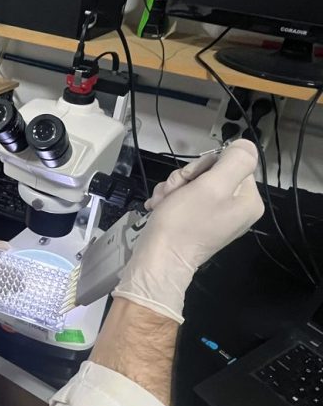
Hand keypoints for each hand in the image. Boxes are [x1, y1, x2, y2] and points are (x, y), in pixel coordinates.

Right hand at [113, 139, 263, 322]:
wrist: (157, 260)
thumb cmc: (184, 223)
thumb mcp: (212, 186)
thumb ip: (234, 161)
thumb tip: (244, 145)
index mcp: (248, 201)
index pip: (229, 163)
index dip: (204, 166)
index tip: (189, 181)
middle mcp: (236, 208)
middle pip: (210, 173)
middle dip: (185, 179)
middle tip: (172, 194)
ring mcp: (215, 217)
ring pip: (193, 184)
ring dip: (173, 189)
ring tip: (163, 203)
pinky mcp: (196, 223)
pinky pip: (184, 198)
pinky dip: (169, 200)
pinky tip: (159, 208)